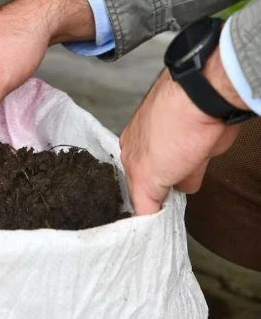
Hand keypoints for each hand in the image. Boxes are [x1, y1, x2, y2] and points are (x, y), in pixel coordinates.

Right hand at [120, 49, 244, 214]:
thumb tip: (146, 222)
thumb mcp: (146, 177)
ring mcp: (174, 152)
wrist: (204, 104)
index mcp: (128, 153)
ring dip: (175, 194)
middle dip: (156, 202)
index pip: (131, 191)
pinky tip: (188, 191)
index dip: (138, 209)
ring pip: (172, 183)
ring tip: (173, 211)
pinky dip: (190, 185)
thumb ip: (143, 203)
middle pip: (151, 188)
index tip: (145, 229)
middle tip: (159, 223)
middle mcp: (148, 152)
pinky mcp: (198, 152)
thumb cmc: (168, 127)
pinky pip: (191, 178)